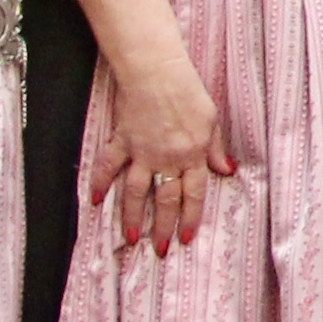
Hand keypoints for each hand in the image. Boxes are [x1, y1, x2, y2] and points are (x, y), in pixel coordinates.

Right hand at [101, 57, 235, 250]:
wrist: (157, 72)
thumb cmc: (188, 91)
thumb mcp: (211, 119)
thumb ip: (216, 148)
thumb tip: (227, 171)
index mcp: (193, 154)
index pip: (194, 194)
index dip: (190, 217)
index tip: (185, 237)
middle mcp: (167, 158)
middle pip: (166, 199)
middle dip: (163, 227)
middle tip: (160, 249)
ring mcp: (142, 152)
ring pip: (136, 192)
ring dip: (133, 217)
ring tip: (131, 239)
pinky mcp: (122, 140)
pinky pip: (108, 166)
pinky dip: (100, 183)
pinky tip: (95, 201)